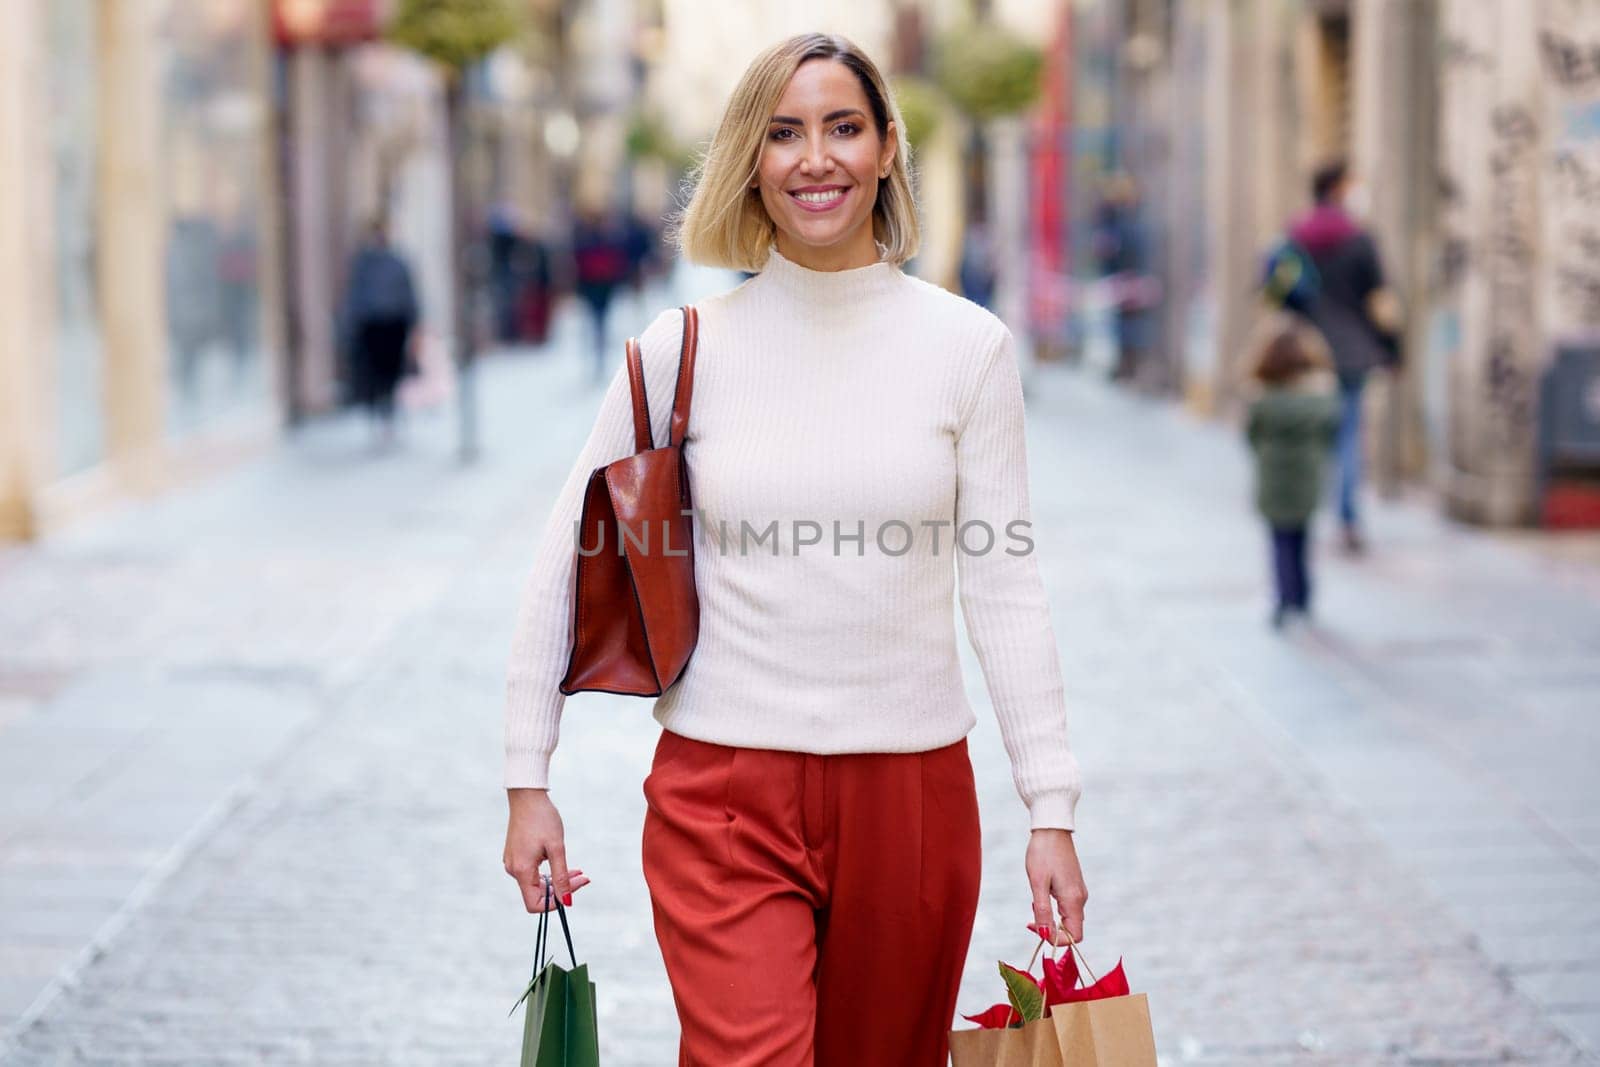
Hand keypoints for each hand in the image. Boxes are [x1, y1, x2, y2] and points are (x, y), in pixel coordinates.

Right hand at [504, 788, 592, 912]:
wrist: (528, 796)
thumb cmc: (542, 818)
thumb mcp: (557, 848)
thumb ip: (561, 876)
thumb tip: (566, 901)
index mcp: (522, 870)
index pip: (535, 904)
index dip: (555, 902)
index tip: (573, 889)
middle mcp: (514, 870)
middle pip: (538, 893)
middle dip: (561, 888)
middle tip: (583, 877)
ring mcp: (514, 862)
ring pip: (537, 882)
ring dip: (557, 878)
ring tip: (577, 870)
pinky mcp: (516, 854)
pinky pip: (533, 871)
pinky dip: (549, 870)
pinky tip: (562, 862)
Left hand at [1024, 828, 1086, 945]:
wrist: (1051, 828)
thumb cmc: (1042, 853)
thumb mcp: (1037, 883)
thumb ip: (1042, 911)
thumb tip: (1045, 934)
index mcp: (1073, 900)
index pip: (1074, 937)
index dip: (1056, 940)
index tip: (1036, 928)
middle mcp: (1080, 898)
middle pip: (1071, 929)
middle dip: (1051, 929)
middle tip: (1031, 915)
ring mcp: (1078, 891)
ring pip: (1068, 918)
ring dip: (1051, 918)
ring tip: (1035, 899)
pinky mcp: (1074, 885)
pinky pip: (1066, 907)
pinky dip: (1053, 908)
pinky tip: (1041, 892)